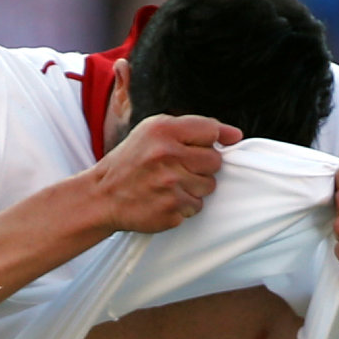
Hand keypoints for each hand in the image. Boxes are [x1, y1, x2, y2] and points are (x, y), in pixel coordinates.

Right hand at [87, 112, 234, 233]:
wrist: (102, 196)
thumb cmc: (132, 161)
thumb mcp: (153, 131)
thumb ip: (193, 128)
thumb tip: (235, 135)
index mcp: (163, 130)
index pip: (211, 131)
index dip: (210, 141)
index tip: (202, 148)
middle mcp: (167, 155)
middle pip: (215, 161)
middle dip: (202, 166)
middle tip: (179, 168)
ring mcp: (170, 185)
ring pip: (209, 186)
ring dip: (194, 187)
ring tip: (170, 184)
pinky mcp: (171, 210)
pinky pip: (196, 207)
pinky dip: (184, 205)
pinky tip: (165, 199)